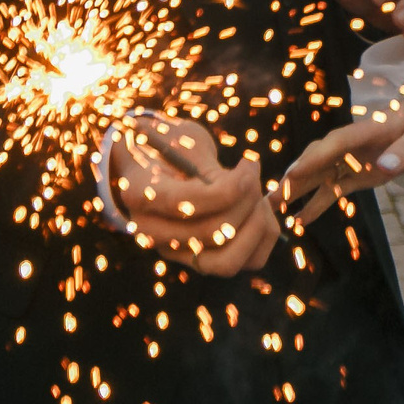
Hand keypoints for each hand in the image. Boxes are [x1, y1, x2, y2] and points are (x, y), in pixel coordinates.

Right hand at [108, 116, 279, 275]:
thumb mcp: (184, 142)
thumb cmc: (172, 146)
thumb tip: (248, 181)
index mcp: (138, 194)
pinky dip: (264, 234)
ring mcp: (176, 252)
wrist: (156, 164)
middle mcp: (151, 233)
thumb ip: (210, 168)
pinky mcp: (203, 259)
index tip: (248, 165)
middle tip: (252, 171)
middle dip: (246, 201)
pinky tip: (263, 205)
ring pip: (229, 261)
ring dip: (257, 224)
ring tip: (257, 191)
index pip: (186, 204)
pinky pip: (246, 261)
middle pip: (212, 234)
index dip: (227, 189)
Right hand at [279, 63, 403, 226]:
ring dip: (298, 192)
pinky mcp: (361, 173)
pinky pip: (335, 189)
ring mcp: (357, 158)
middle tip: (269, 198)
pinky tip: (300, 220)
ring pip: (321, 175)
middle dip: (295, 178)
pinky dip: (318, 203)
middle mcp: (357, 144)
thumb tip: (385, 167)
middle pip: (320, 159)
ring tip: (272, 211)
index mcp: (372, 129)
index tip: (293, 173)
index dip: (315, 157)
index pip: (338, 142)